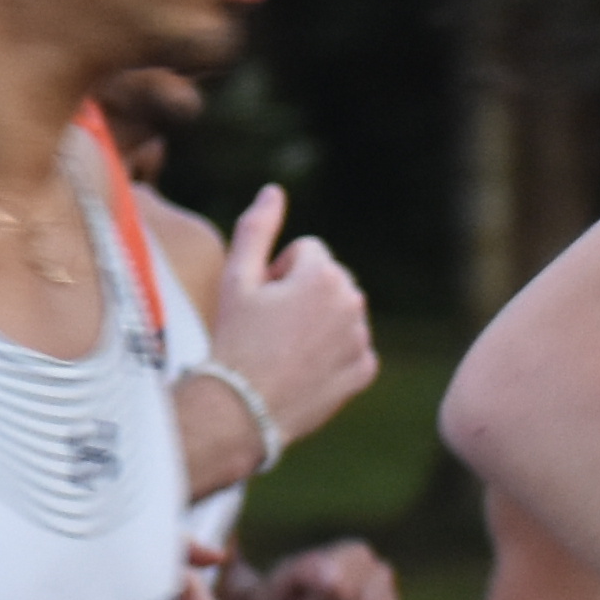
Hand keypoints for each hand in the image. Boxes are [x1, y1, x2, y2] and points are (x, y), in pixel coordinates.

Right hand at [202, 189, 375, 458]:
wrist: (242, 409)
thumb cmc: (234, 339)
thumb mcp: (236, 280)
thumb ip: (257, 229)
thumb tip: (274, 191)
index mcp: (324, 275)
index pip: (306, 251)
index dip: (275, 273)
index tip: (259, 302)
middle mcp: (354, 302)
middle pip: (327, 280)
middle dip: (301, 294)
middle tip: (267, 326)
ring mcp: (362, 338)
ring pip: (338, 312)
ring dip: (316, 322)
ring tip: (282, 349)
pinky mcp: (365, 370)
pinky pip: (350, 347)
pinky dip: (330, 354)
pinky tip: (301, 369)